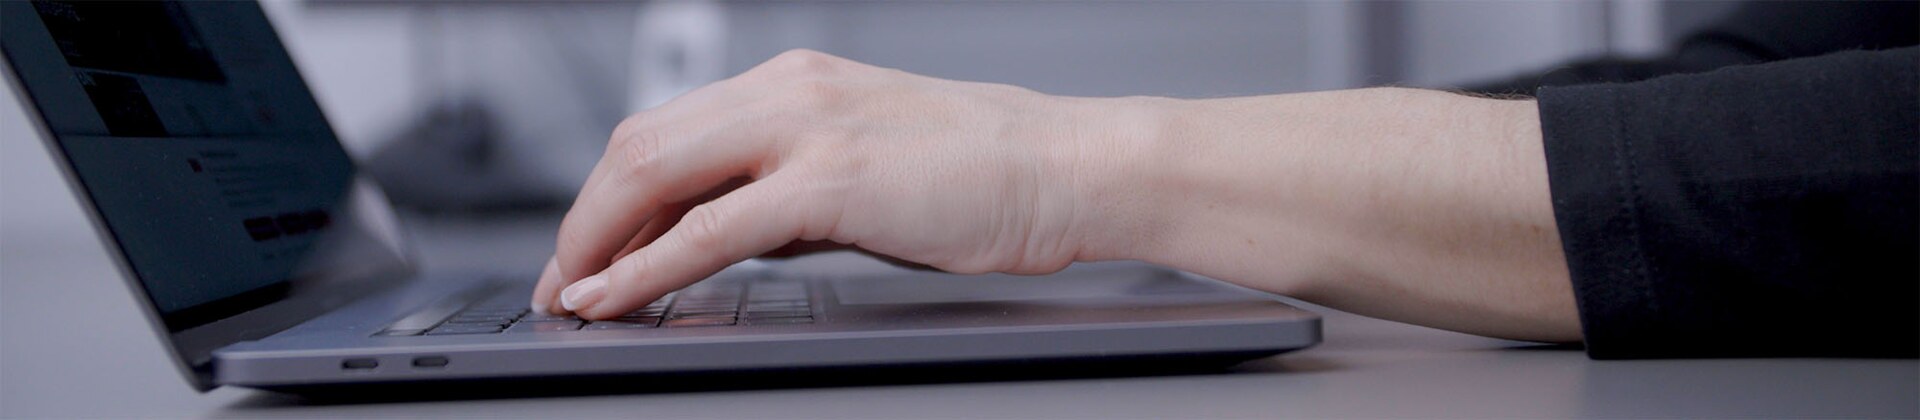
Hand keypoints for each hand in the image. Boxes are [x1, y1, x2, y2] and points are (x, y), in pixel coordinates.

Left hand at [532, 50, 1138, 318]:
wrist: (1073, 169)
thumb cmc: (990, 177)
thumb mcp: (868, 175)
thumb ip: (792, 198)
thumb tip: (726, 239)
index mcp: (798, 83)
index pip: (669, 130)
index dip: (610, 194)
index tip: (588, 247)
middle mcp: (790, 91)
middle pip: (640, 143)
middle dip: (585, 218)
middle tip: (563, 278)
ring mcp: (808, 129)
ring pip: (656, 173)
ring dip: (599, 239)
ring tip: (573, 293)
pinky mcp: (830, 181)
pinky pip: (710, 227)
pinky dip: (646, 266)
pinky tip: (616, 296)